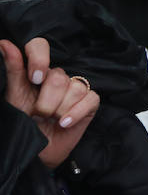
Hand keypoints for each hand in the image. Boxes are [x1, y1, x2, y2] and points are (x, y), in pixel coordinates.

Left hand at [1, 37, 99, 168]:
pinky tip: (64, 123)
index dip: (39, 59)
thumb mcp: (15, 97)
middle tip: (39, 114)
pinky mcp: (91, 102)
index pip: (40, 46)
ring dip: (60, 110)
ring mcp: (76, 88)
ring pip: (74, 88)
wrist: (39, 151)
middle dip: (47, 100)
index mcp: (37, 71)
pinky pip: (90, 99)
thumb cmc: (24, 123)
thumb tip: (4, 44)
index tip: (35, 79)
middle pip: (58, 76)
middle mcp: (57, 77)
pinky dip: (76, 113)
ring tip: (52, 120)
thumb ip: (13, 70)